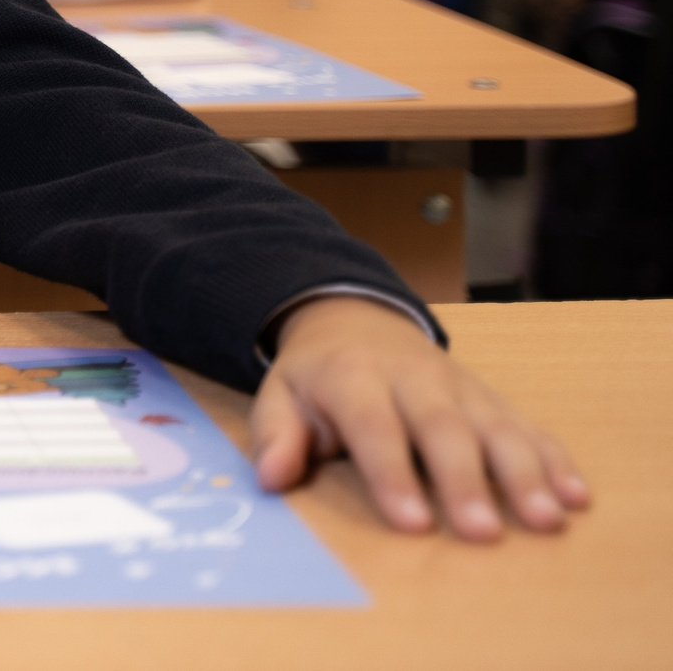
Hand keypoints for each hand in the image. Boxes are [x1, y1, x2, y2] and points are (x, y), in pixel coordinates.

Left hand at [251, 295, 588, 540]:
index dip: (393, 474)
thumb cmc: (317, 374)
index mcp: (353, 376)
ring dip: (524, 473)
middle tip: (482, 532)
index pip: (375, 425)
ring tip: (546, 517)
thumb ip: (276, 434)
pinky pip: (527, 425)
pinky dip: (554, 458)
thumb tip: (271, 477)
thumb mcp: (280, 393)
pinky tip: (576, 495)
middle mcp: (413, 377)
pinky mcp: (491, 396)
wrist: (354, 315)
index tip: (413, 523)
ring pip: (495, 425)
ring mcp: (459, 385)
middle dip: (464, 480)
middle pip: (443, 427)